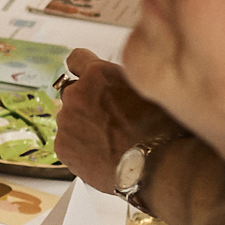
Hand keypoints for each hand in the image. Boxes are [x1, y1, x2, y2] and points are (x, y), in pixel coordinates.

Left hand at [55, 46, 173, 198]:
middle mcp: (76, 95)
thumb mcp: (149, 88)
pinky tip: (102, 154)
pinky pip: (68, 142)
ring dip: (84, 125)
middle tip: (110, 117)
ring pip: (70, 118)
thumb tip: (124, 80)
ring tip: (110, 140)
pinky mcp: (62, 147)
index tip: (90, 78)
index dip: (85, 69)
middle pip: (74, 92)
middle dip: (87, 101)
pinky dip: (80, 147)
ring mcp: (66, 122)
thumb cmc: (161, 128)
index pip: (76, 58)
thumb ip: (126, 80)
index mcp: (98, 75)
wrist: (156, 166)